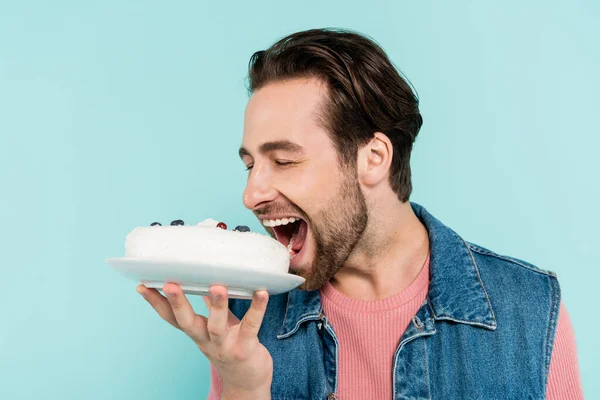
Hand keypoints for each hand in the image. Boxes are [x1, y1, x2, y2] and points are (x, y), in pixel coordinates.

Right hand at [137, 283, 272, 398]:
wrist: (248, 384)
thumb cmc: (233, 349)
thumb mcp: (217, 329)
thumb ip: (212, 308)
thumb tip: (207, 283)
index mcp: (197, 334)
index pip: (172, 318)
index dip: (157, 303)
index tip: (143, 286)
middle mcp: (206, 341)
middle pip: (187, 322)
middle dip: (177, 303)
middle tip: (169, 284)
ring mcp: (225, 346)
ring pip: (217, 326)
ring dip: (217, 306)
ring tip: (217, 287)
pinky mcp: (246, 348)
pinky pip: (251, 326)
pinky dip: (256, 308)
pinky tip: (261, 293)